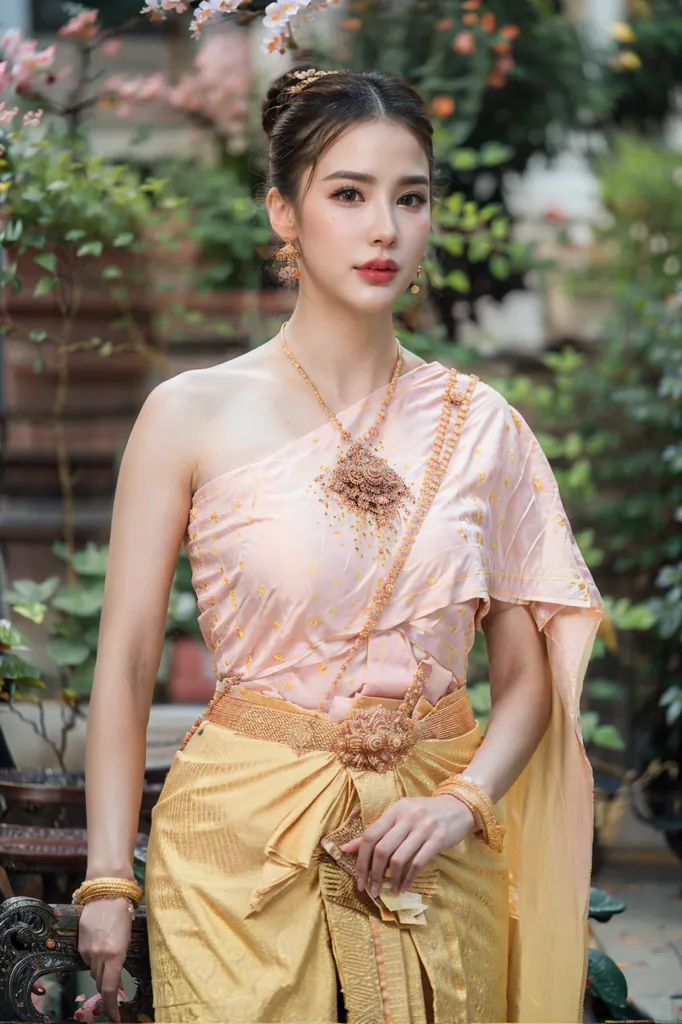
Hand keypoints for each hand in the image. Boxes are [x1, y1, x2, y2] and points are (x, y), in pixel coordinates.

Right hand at [78, 898, 132, 1022]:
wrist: (107, 891)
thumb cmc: (123, 913)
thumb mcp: (127, 939)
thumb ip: (120, 961)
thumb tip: (117, 982)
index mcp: (116, 955)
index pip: (110, 989)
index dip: (112, 1007)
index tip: (115, 1017)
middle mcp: (100, 956)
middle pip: (101, 982)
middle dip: (107, 989)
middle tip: (115, 993)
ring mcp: (88, 950)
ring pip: (93, 972)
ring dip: (101, 973)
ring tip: (109, 962)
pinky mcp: (80, 944)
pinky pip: (87, 959)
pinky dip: (94, 960)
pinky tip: (100, 949)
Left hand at [341, 795, 474, 898]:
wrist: (458, 807)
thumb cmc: (425, 814)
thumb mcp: (400, 816)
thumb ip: (377, 831)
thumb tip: (346, 848)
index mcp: (395, 810)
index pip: (370, 836)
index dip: (361, 860)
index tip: (359, 880)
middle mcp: (407, 817)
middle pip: (382, 849)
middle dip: (374, 874)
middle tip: (372, 890)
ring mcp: (423, 828)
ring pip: (399, 859)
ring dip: (392, 880)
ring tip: (390, 891)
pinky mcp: (438, 839)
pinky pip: (418, 863)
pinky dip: (408, 879)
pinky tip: (404, 887)